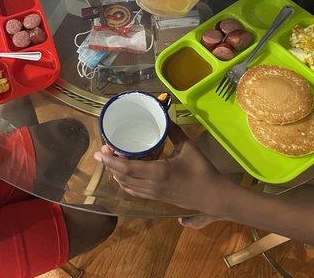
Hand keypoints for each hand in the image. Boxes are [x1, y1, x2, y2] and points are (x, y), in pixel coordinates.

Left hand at [94, 123, 231, 213]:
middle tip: (103, 152)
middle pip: (122, 177)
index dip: (111, 161)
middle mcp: (152, 185)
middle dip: (110, 165)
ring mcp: (153, 194)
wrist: (213, 196)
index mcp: (158, 172)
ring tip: (110, 161)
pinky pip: (134, 192)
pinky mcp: (157, 198)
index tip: (100, 152)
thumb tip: (163, 116)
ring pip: (126, 186)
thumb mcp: (188, 147)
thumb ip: (173, 131)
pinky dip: (124, 183)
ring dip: (115, 174)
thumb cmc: (202, 170)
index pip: (127, 168)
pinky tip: (122, 176)